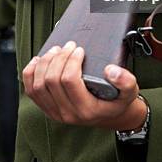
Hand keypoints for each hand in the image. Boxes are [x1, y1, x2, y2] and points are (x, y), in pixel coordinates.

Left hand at [22, 41, 146, 129]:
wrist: (110, 116)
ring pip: (38, 85)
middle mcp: (67, 114)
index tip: (79, 49)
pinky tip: (39, 61)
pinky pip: (31, 91)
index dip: (71, 60)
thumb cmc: (117, 101)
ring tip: (56, 51)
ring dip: (44, 63)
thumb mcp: (130, 92)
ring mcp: (55, 112)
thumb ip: (126, 81)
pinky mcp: (47, 109)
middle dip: (58, 58)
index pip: (69, 81)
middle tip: (68, 46)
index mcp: (86, 109)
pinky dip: (31, 73)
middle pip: (51, 80)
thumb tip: (110, 70)